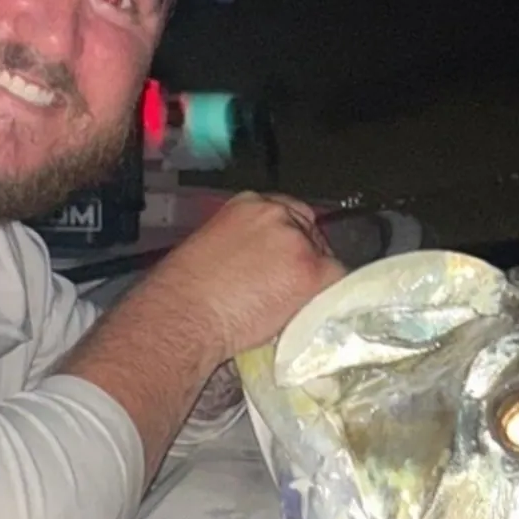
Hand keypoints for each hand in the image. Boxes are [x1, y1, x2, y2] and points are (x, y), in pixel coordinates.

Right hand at [156, 191, 345, 363]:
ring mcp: (296, 241)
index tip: (284, 260)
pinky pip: (336, 282)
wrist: (183, 315)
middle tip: (288, 287)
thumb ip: (244, 244)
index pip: (287, 214)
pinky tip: (306, 311)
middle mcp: (275, 214)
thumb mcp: (211, 248)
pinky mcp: (309, 271)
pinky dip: (327, 297)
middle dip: (303, 258)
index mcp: (247, 204)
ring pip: (324, 258)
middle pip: (309, 231)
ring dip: (312, 281)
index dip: (289, 240)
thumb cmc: (182, 293)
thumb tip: (261, 264)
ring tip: (288, 306)